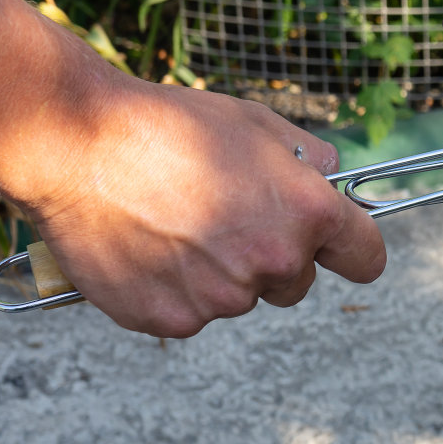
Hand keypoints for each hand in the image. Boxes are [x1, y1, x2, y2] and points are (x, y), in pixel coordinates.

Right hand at [1, 77, 385, 337]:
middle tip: (224, 216)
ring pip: (239, 296)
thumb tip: (333, 178)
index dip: (352, 248)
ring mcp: (221, 297)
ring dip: (219, 272)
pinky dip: (175, 289)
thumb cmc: (168, 126)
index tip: (340, 247)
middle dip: (273, 256)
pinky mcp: (172, 319)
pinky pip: (191, 312)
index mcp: (307, 214)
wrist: (77, 145)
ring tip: (173, 223)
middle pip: (296, 282)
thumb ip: (308, 158)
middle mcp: (273, 262)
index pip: (365, 257)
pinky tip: (148, 248)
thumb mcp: (257, 123)